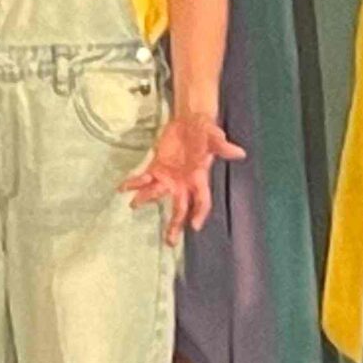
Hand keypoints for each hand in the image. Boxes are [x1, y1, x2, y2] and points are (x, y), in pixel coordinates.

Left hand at [123, 113, 245, 243]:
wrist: (191, 121)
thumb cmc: (205, 131)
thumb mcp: (214, 137)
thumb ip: (223, 146)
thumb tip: (239, 153)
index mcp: (200, 179)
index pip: (202, 201)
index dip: (199, 214)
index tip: (194, 227)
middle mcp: (183, 183)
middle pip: (180, 208)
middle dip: (174, 225)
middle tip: (169, 241)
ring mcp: (169, 177)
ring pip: (157, 194)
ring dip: (145, 199)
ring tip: (134, 205)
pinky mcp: (156, 167)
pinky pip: (143, 178)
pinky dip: (133, 183)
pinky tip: (122, 187)